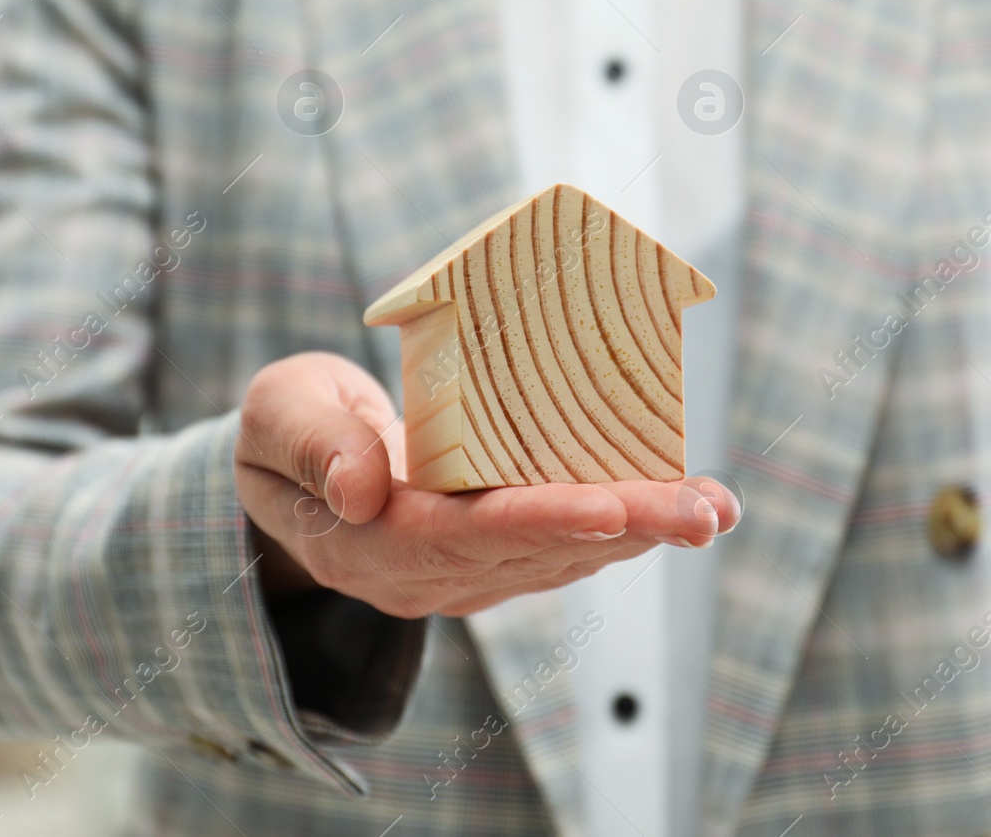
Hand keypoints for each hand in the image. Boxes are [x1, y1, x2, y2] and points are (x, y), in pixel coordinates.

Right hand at [233, 351, 740, 617]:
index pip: (460, 536)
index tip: (607, 504)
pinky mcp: (499, 556)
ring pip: (565, 554)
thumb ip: (311, 444)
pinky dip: (632, 523)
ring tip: (715, 507)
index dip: (536, 521)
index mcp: (367, 545)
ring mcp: (468, 573)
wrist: (294, 476)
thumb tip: (366, 489)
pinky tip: (692, 505)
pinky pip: (569, 543)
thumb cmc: (287, 431)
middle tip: (702, 511)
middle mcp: (428, 574)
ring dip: (645, 530)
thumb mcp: (275, 416)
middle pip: (535, 552)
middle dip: (624, 529)